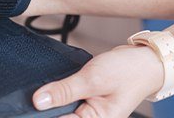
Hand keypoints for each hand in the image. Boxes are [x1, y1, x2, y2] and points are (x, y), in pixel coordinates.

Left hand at [32, 45, 163, 117]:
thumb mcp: (93, 79)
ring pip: (63, 111)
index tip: (30, 105)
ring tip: (50, 90)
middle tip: (41, 94)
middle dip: (49, 107)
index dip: (44, 113)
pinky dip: (61, 94)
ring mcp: (90, 113)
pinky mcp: (87, 104)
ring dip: (54, 100)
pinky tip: (56, 88)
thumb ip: (65, 91)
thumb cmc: (127, 72)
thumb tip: (39, 101)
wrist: (144, 61)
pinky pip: (69, 103)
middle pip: (60, 117)